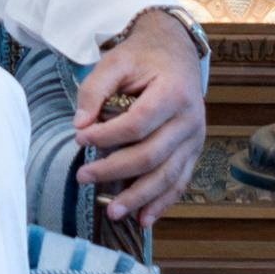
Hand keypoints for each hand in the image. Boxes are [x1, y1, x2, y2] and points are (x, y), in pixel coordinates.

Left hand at [69, 8, 211, 229]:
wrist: (177, 53)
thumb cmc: (143, 58)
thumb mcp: (116, 62)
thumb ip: (94, 90)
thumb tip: (79, 125)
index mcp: (173, 94)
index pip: (137, 124)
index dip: (107, 136)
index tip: (79, 139)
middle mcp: (189, 120)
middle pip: (151, 155)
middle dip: (115, 171)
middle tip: (83, 178)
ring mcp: (195, 139)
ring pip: (167, 176)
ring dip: (139, 197)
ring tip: (113, 213)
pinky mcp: (193, 152)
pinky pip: (180, 182)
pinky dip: (162, 203)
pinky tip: (144, 220)